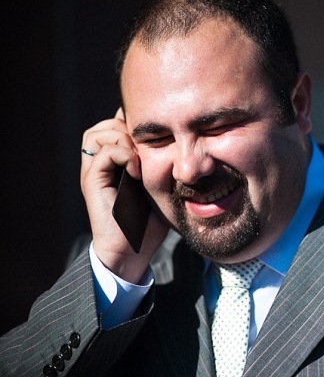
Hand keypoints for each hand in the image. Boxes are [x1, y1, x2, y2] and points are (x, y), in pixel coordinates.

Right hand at [80, 108, 167, 282]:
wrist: (132, 251)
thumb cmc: (149, 222)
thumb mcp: (159, 186)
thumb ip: (160, 164)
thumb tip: (178, 144)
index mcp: (116, 163)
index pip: (118, 126)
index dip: (136, 127)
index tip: (158, 137)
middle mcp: (101, 165)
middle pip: (105, 126)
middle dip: (127, 129)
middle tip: (147, 148)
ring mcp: (95, 173)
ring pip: (97, 134)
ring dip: (122, 139)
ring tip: (139, 157)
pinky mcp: (93, 182)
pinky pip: (103, 153)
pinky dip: (122, 155)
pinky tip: (136, 171)